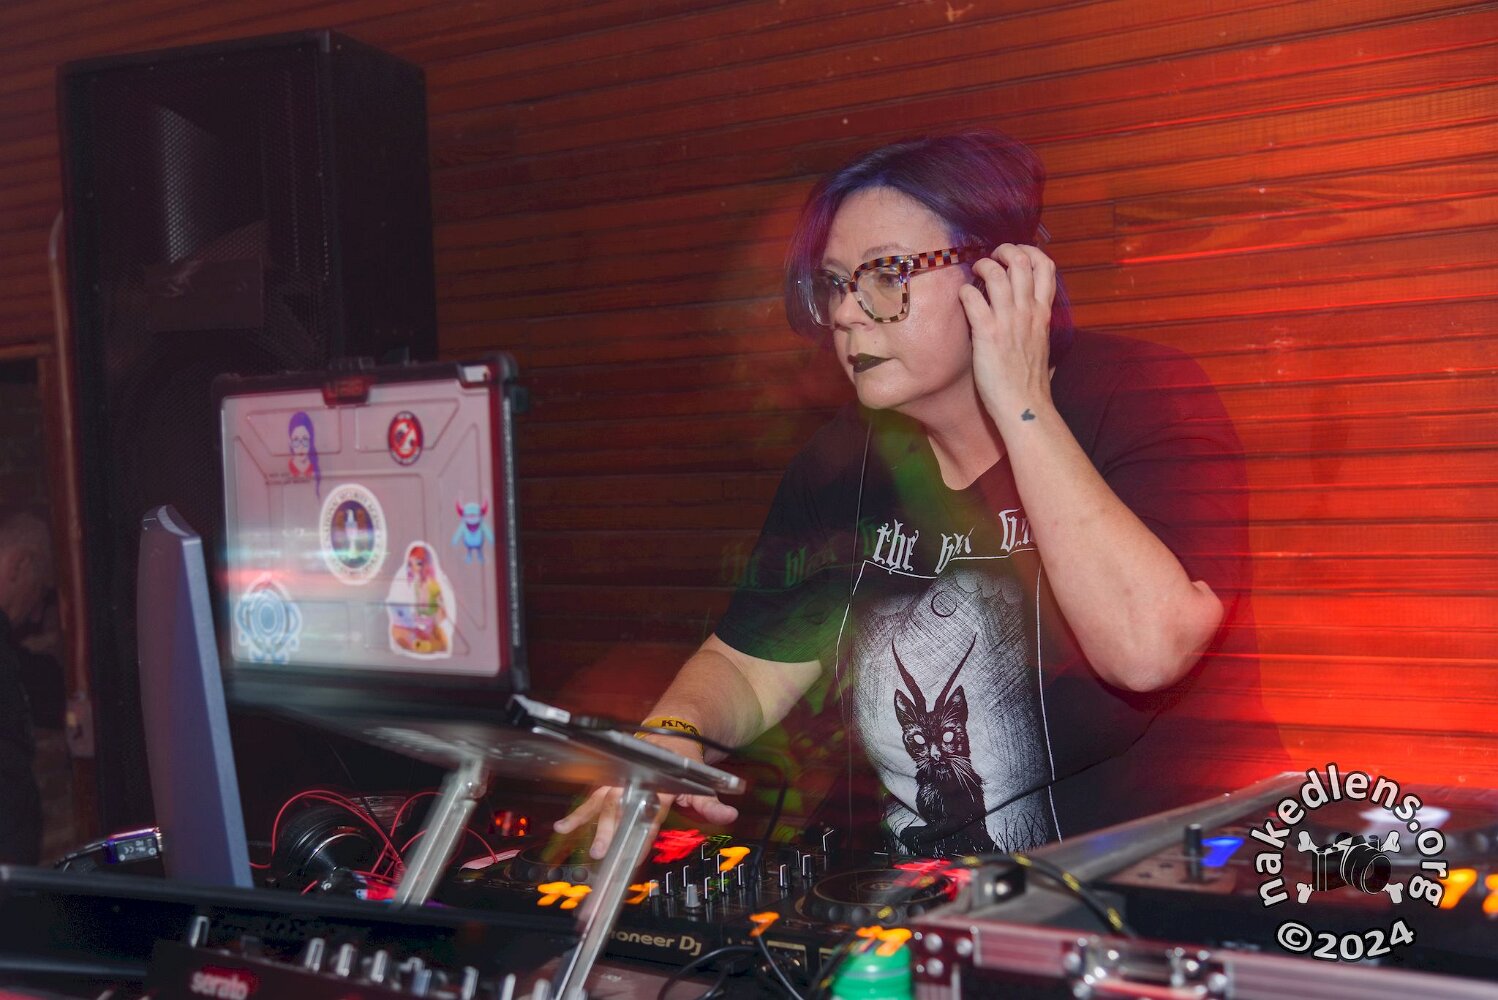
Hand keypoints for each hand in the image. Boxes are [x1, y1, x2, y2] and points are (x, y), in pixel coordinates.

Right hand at [552, 736, 738, 858]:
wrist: (671, 731)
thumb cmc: (684, 760)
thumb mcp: (702, 780)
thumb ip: (710, 803)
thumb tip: (728, 815)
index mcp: (660, 780)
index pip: (651, 810)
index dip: (643, 832)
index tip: (634, 854)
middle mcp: (636, 778)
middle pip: (619, 804)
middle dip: (607, 827)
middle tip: (601, 849)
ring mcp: (621, 778)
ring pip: (601, 798)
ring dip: (586, 818)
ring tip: (569, 831)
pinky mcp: (611, 781)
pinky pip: (592, 797)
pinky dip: (578, 812)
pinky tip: (563, 825)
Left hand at [958, 243, 1056, 422]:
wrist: (1025, 406)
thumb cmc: (1029, 380)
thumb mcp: (1042, 344)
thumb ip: (1037, 324)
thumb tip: (1031, 316)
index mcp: (1043, 313)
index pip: (1046, 267)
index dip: (1030, 251)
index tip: (1016, 253)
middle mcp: (1028, 312)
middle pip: (1021, 261)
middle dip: (1004, 250)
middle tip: (991, 257)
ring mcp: (1008, 321)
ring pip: (996, 273)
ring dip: (982, 266)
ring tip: (975, 272)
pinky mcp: (987, 334)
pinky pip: (973, 299)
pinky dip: (965, 291)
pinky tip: (962, 297)